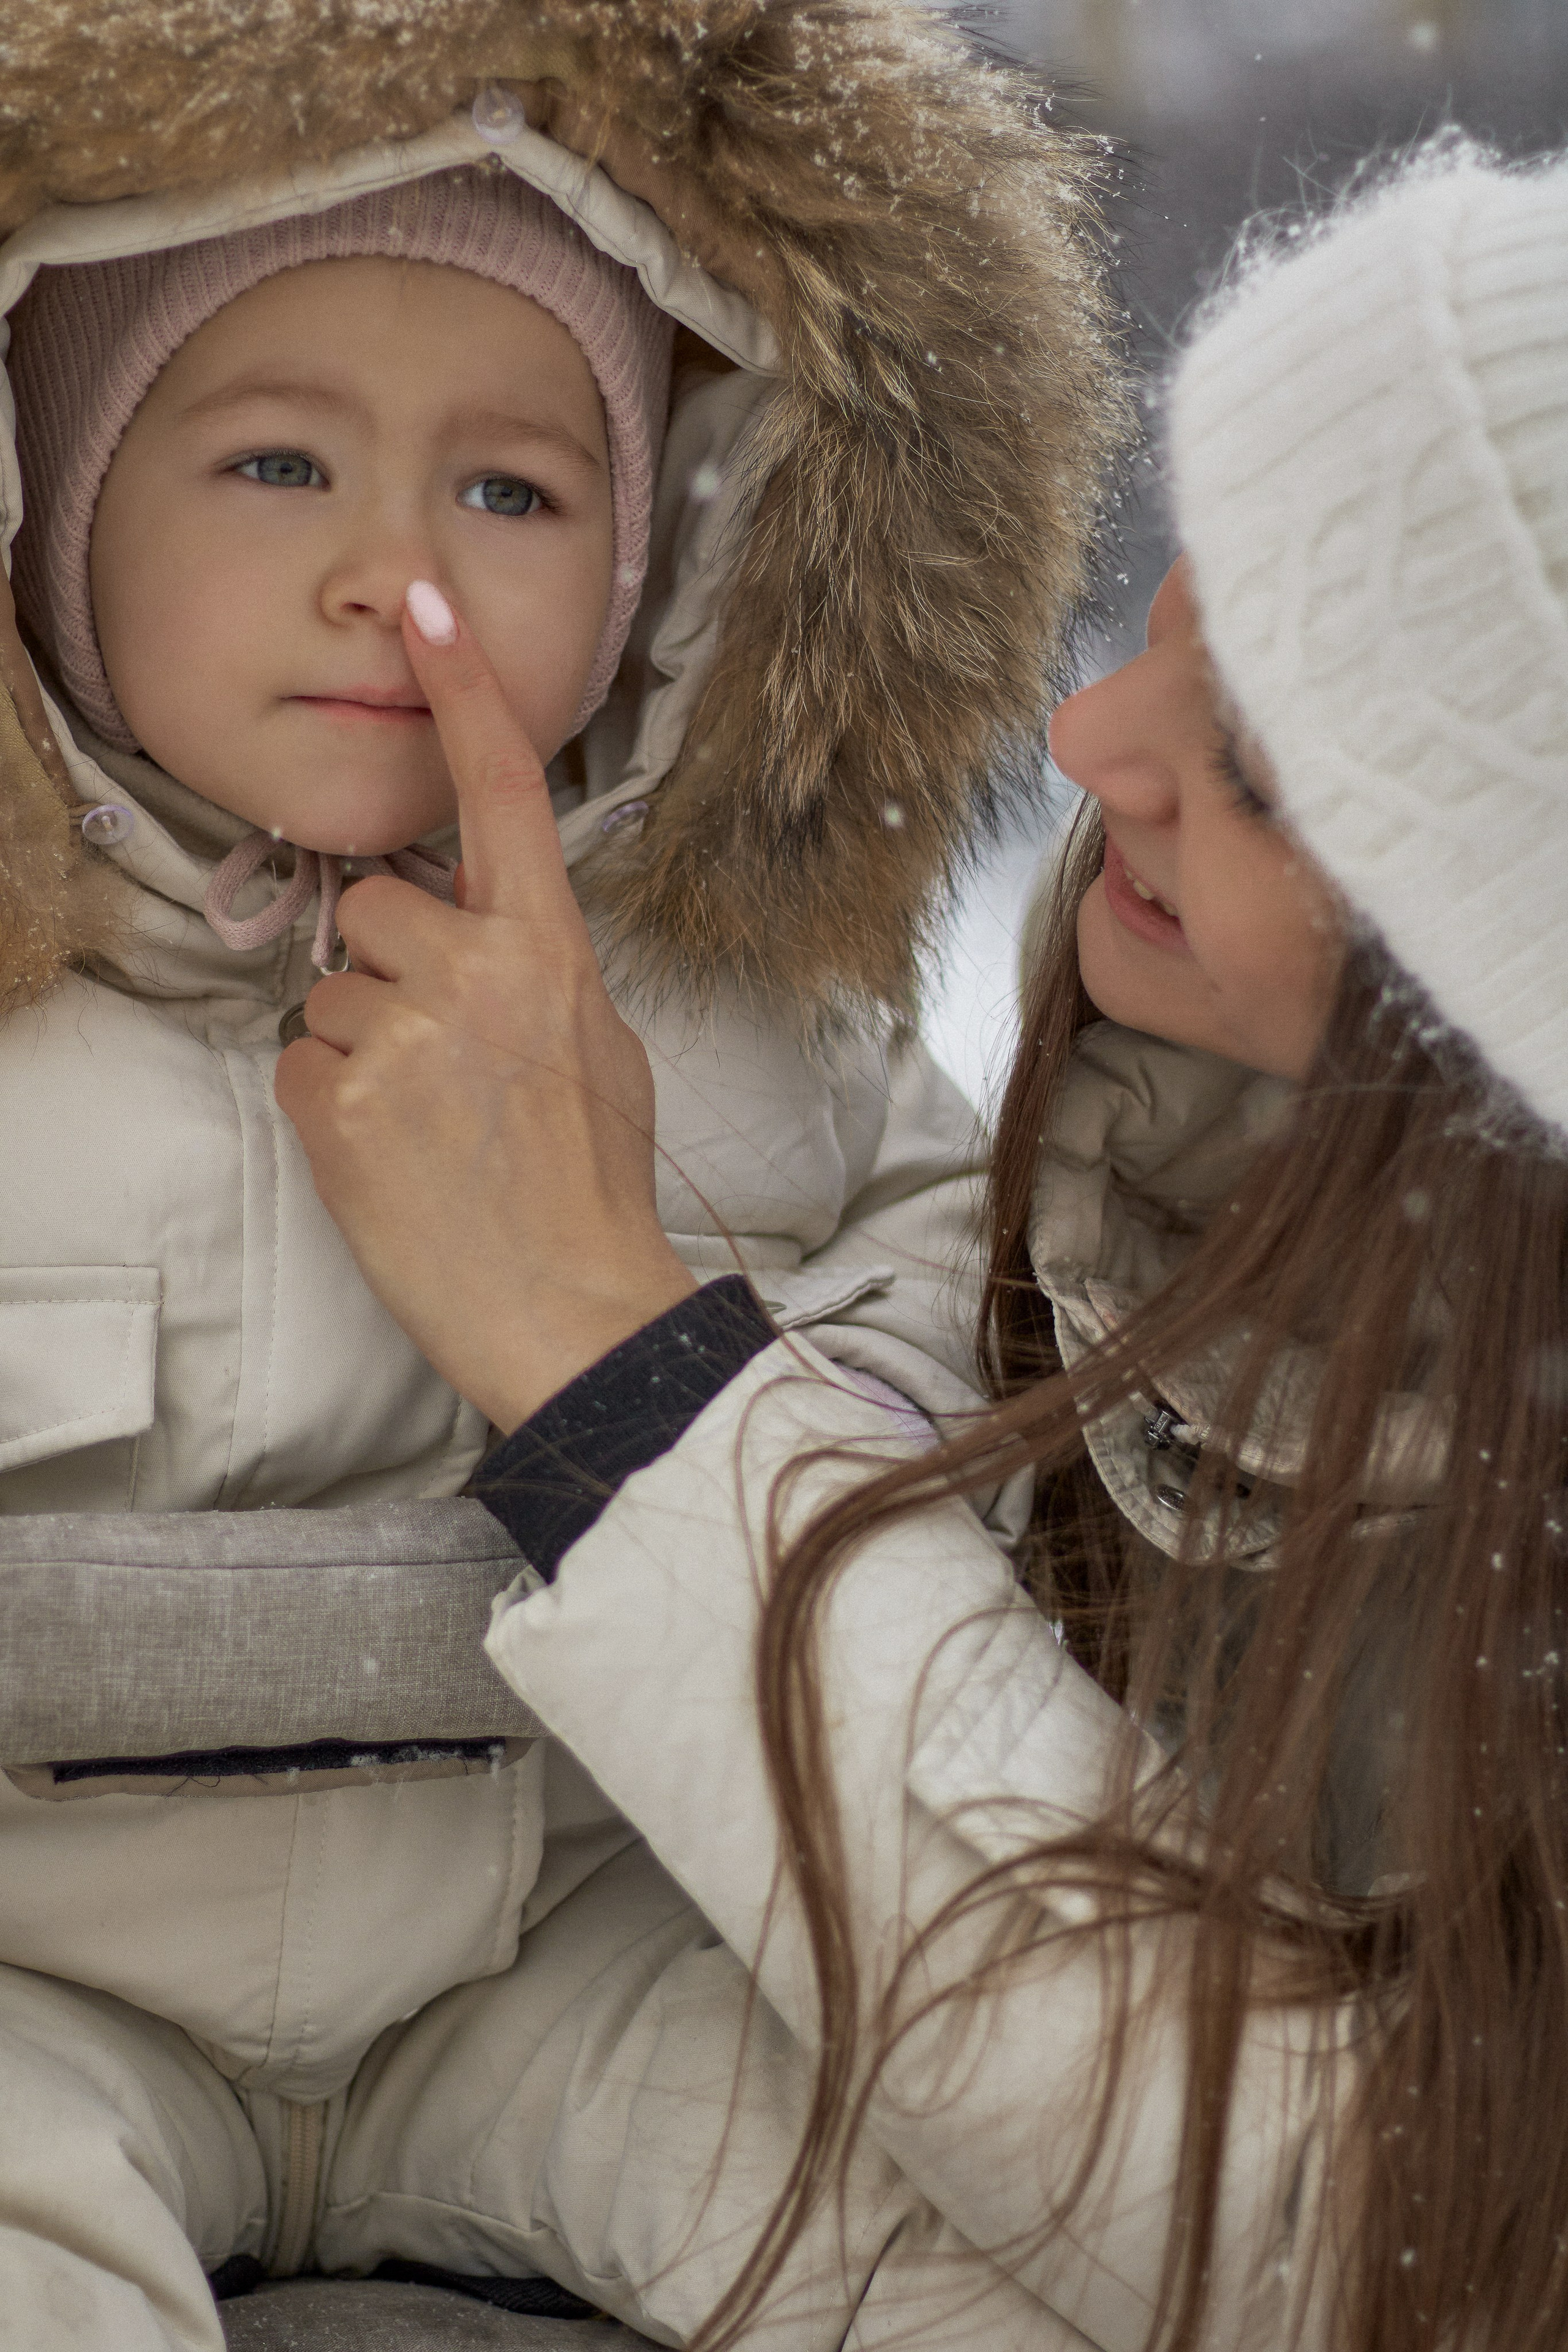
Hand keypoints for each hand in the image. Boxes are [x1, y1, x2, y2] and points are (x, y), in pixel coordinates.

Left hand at [273, 582, 696, 1430]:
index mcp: (551, 951)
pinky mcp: (337, 1103)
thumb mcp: (604, 1052)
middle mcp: (474, 972)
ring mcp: (402, 1036)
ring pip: (336, 991)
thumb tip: (491, 934)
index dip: (463, 694)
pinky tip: (395, 1154)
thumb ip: (541, 969)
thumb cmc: (595, 1185)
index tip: (424, 610)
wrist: (570, 1307)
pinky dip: (334, 1103)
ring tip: (431, 1124)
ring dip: (367, 1046)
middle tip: (451, 1063)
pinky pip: (302, 1060)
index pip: (501, 793)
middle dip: (397, 972)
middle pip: (378, 909)